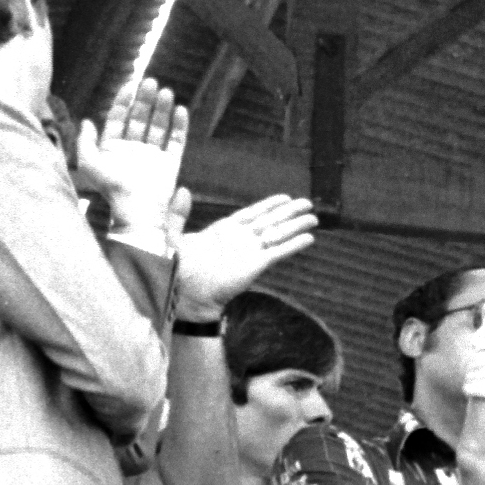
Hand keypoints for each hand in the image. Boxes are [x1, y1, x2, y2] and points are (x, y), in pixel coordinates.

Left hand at [76, 80, 187, 230]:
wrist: (137, 210)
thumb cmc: (111, 189)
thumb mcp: (89, 163)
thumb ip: (85, 142)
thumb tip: (87, 121)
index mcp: (114, 148)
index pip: (118, 118)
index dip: (123, 102)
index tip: (130, 86)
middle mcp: (133, 150)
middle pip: (140, 119)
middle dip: (145, 100)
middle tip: (151, 82)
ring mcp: (153, 157)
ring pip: (159, 126)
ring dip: (162, 109)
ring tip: (166, 92)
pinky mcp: (170, 165)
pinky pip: (177, 141)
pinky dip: (180, 126)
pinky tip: (180, 110)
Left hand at [175, 193, 319, 318]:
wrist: (183, 295)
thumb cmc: (174, 269)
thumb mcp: (170, 235)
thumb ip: (178, 213)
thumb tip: (183, 190)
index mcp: (223, 230)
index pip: (251, 213)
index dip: (269, 205)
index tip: (285, 198)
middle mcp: (240, 240)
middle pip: (270, 222)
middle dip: (289, 212)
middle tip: (308, 203)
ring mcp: (249, 252)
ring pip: (277, 234)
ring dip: (296, 226)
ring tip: (314, 218)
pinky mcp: (256, 265)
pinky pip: (278, 252)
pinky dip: (293, 245)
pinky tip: (308, 238)